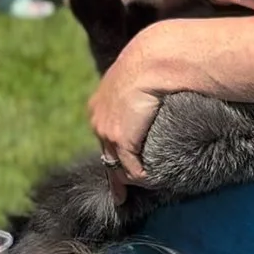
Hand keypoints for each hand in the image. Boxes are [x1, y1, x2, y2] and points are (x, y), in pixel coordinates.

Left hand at [90, 22, 179, 188]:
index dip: (113, 151)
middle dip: (114, 173)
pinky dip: (141, 177)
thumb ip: (140, 90)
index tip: (118, 165)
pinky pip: (131, 168)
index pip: (105, 135)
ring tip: (135, 193)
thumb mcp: (140, 76)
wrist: (155, 60)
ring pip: (116, 164)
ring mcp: (107, 130)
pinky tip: (149, 183)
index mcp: (99, 103)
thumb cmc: (155, 61)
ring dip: (127, 179)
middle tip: (122, 192)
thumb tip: (155, 92)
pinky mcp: (121, 140)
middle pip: (106, 153)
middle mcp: (98, 119)